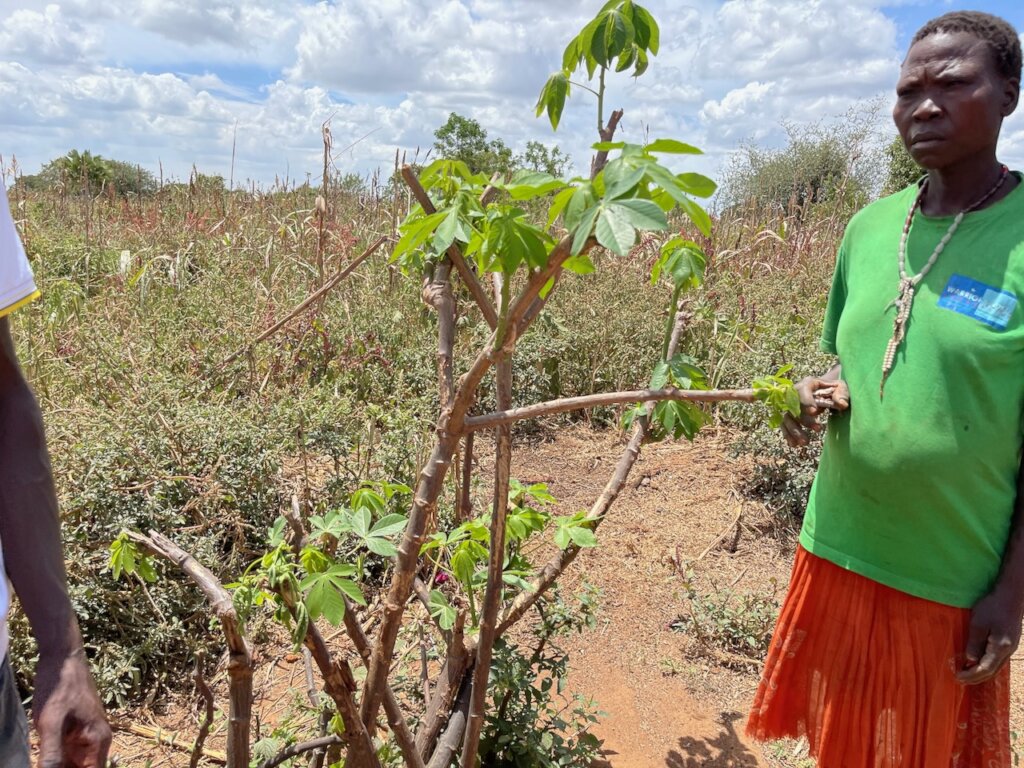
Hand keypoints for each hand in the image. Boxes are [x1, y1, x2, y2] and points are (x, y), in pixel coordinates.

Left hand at [33, 651, 110, 767]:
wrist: (63, 657)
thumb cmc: (59, 687)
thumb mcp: (50, 723)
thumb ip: (51, 755)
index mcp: (98, 740)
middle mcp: (97, 741)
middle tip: (45, 763)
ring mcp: (87, 735)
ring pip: (75, 764)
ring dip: (59, 766)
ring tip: (43, 760)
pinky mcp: (76, 730)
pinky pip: (68, 754)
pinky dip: (56, 761)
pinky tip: (43, 758)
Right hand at [781, 376, 849, 447]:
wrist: (827, 391)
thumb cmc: (835, 389)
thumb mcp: (842, 387)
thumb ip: (843, 394)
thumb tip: (842, 404)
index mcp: (809, 383)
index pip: (803, 390)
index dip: (806, 401)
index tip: (814, 412)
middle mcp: (796, 393)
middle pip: (793, 406)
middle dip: (803, 420)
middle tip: (819, 429)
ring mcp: (791, 405)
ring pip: (787, 417)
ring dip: (794, 430)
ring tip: (805, 442)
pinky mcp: (790, 415)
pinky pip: (784, 425)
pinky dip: (788, 435)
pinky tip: (794, 444)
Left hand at [957, 588, 1023, 684]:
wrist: (1012, 596)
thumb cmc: (993, 607)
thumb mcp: (978, 624)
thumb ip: (974, 643)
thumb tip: (970, 660)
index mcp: (1000, 647)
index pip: (985, 668)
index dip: (971, 675)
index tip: (957, 677)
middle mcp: (1008, 651)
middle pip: (992, 671)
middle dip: (976, 677)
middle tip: (960, 680)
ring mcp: (1011, 647)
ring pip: (996, 666)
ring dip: (982, 672)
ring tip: (967, 674)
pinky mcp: (1010, 642)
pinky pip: (998, 659)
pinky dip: (987, 664)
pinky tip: (979, 663)